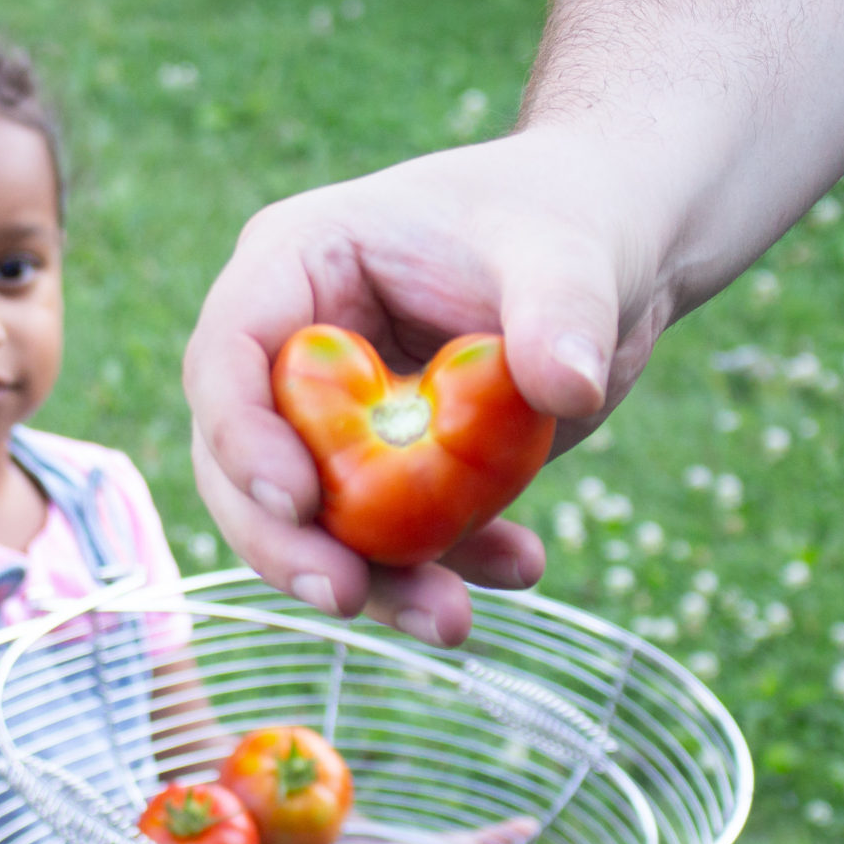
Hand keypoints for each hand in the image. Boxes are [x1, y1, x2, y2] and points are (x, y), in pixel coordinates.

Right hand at [183, 127, 680, 644]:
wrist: (614, 262)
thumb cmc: (570, 222)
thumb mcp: (570, 258)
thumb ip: (561, 313)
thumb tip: (567, 387)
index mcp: (299, 263)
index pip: (228, 354)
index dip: (242, 433)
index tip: (299, 500)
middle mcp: (294, 345)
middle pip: (239, 457)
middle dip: (285, 540)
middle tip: (345, 596)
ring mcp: (332, 415)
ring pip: (306, 518)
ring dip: (369, 578)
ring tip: (449, 620)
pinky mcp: (383, 469)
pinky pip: (384, 537)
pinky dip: (441, 567)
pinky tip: (517, 565)